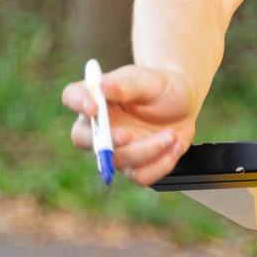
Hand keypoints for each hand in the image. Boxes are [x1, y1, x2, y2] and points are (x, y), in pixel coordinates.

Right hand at [60, 63, 198, 185]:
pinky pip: (140, 176)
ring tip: (171, 134)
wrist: (184, 104)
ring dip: (146, 150)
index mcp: (97, 96)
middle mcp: (100, 125)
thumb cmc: (163, 87)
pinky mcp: (135, 166)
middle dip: (103, 141)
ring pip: (117, 160)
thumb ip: (128, 86)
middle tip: (127, 135)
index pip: (72, 96)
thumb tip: (102, 86)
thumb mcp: (151, 80)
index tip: (94, 107)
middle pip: (81, 138)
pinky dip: (161, 164)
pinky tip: (174, 146)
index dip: (77, 103)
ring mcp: (116, 148)